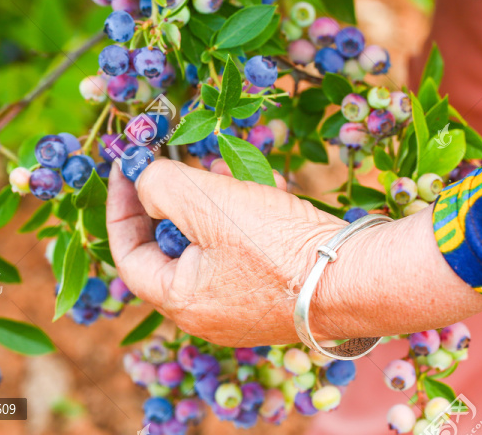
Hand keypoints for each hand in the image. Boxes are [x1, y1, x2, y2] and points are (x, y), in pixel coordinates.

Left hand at [106, 158, 481, 346]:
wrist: (361, 277)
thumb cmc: (277, 245)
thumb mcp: (208, 202)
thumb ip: (161, 186)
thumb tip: (143, 180)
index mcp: (181, 301)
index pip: (128, 255)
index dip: (119, 208)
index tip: (126, 167)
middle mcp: (208, 316)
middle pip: (167, 254)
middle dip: (165, 205)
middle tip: (169, 165)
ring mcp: (244, 310)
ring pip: (206, 252)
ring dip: (203, 210)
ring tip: (214, 172)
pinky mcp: (277, 297)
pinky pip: (239, 258)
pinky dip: (236, 225)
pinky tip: (256, 195)